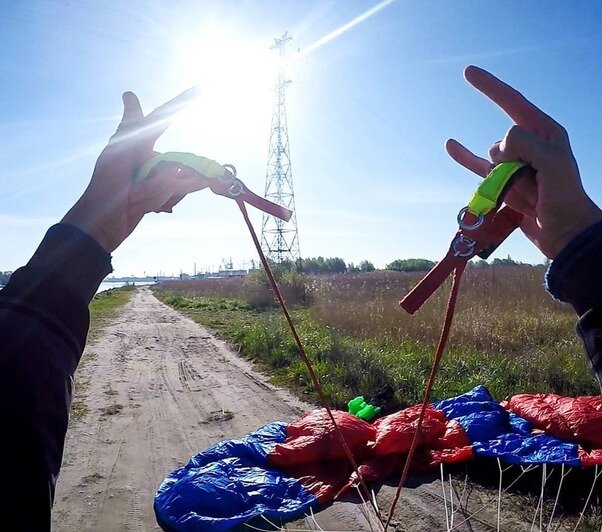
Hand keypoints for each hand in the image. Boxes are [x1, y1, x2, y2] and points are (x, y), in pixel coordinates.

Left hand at [62, 89, 205, 251]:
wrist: (102, 223)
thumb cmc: (105, 186)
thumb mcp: (118, 153)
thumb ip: (131, 126)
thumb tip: (129, 93)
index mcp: (138, 142)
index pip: (163, 118)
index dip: (181, 102)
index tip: (200, 89)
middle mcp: (149, 157)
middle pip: (176, 159)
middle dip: (164, 178)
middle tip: (141, 187)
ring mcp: (157, 176)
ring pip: (180, 177)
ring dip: (162, 191)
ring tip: (139, 199)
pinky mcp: (160, 194)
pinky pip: (180, 190)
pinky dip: (176, 194)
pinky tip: (167, 198)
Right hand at [446, 66, 601, 258]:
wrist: (565, 233)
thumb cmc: (565, 197)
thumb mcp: (552, 162)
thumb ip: (523, 142)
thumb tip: (497, 147)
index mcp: (546, 133)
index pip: (513, 103)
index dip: (490, 87)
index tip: (467, 72)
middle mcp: (530, 145)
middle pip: (502, 140)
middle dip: (510, 162)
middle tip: (534, 183)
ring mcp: (515, 164)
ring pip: (490, 160)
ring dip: (501, 180)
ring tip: (527, 197)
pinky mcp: (502, 183)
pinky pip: (477, 166)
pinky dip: (463, 157)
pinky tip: (450, 144)